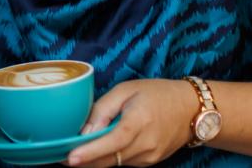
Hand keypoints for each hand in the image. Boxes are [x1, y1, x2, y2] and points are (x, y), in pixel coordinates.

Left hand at [66, 79, 194, 166]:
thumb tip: (85, 130)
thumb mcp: (127, 90)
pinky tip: (98, 148)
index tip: (70, 158)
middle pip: (109, 159)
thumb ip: (103, 109)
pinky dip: (108, 157)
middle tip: (59, 156)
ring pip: (114, 164)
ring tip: (74, 150)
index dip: (90, 151)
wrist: (191, 109)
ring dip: (94, 160)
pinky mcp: (149, 162)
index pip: (112, 142)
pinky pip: (122, 162)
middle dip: (83, 160)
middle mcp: (146, 144)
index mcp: (139, 122)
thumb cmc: (157, 93)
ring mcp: (149, 157)